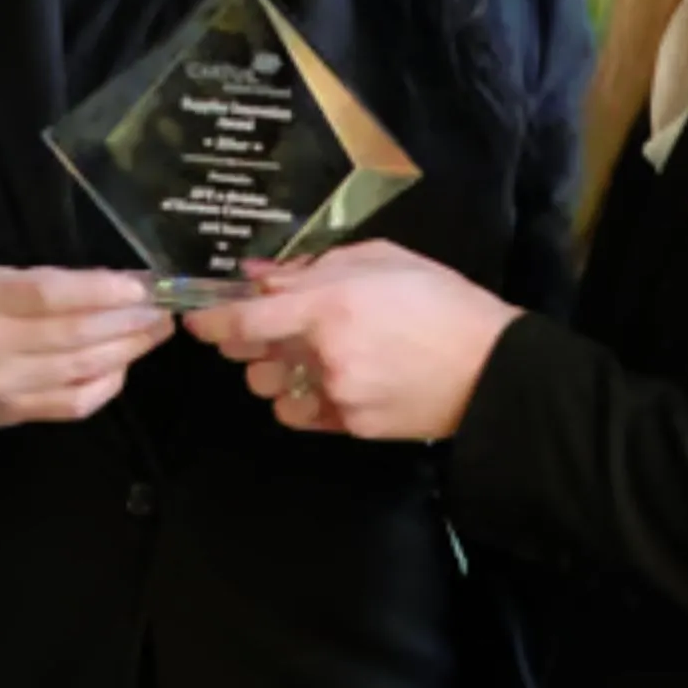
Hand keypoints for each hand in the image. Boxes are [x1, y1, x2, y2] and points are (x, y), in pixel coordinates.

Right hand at [0, 267, 172, 442]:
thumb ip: (48, 283)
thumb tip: (117, 284)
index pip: (53, 295)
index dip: (104, 290)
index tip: (144, 285)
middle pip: (76, 335)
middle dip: (129, 320)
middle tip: (163, 308)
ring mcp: (6, 386)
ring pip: (82, 369)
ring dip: (128, 349)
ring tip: (155, 331)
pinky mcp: (18, 414)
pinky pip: (75, 402)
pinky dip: (108, 383)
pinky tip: (124, 364)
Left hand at [184, 241, 518, 441]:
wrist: (490, 367)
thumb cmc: (440, 300)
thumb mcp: (380, 260)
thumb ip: (314, 266)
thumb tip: (261, 277)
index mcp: (330, 305)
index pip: (246, 321)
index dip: (211, 320)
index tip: (197, 317)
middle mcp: (324, 355)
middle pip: (251, 359)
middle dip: (246, 343)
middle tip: (264, 327)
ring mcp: (336, 397)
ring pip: (272, 392)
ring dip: (275, 374)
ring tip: (304, 355)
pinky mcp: (351, 427)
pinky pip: (304, 416)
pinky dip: (304, 399)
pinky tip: (328, 381)